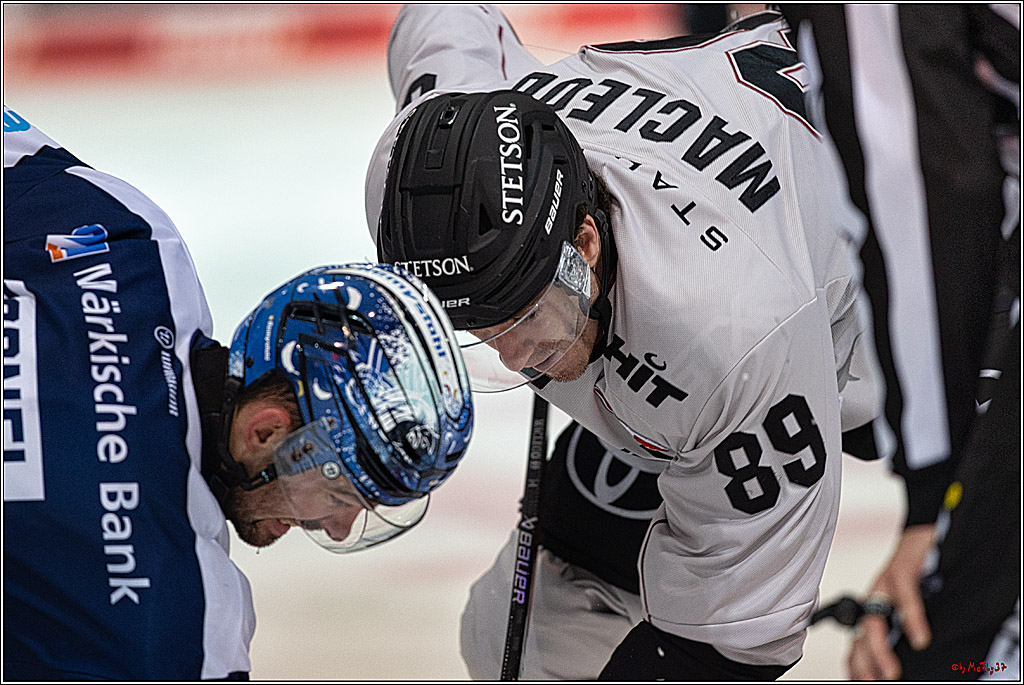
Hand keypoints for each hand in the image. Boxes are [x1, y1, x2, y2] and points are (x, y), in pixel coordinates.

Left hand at [847, 524, 935, 679]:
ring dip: (880, 649)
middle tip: (872, 683)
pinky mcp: (901, 569)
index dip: (856, 664)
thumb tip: (913, 656)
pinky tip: (920, 638)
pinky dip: (913, 620)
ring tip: (890, 672)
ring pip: (874, 619)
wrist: (923, 536)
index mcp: (874, 610)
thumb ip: (903, 631)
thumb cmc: (918, 573)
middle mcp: (874, 598)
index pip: (857, 642)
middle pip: (861, 635)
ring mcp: (885, 584)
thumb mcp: (908, 607)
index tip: (860, 682)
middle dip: (863, 663)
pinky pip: (905, 597)